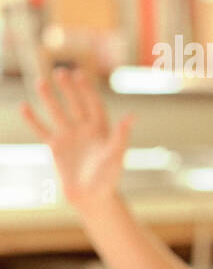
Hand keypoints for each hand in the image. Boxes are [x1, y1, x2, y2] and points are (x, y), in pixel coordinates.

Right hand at [19, 66, 132, 210]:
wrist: (92, 197)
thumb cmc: (109, 177)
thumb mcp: (116, 155)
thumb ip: (121, 135)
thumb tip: (131, 116)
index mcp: (102, 130)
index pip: (94, 105)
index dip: (87, 91)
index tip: (80, 76)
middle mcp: (85, 129)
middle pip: (76, 104)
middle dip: (69, 89)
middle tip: (61, 72)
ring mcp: (69, 137)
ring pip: (57, 113)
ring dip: (50, 98)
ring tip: (40, 82)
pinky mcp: (56, 147)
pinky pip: (42, 130)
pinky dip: (33, 120)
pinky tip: (24, 107)